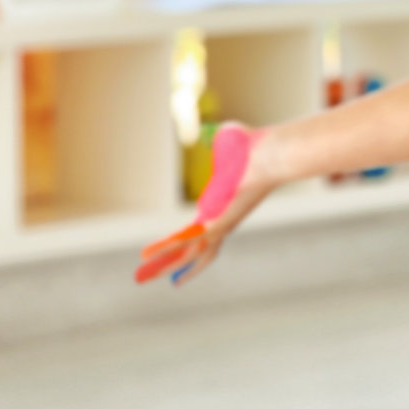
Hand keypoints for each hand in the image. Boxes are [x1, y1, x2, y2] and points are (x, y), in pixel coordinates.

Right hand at [135, 123, 270, 285]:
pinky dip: (163, 249)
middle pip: (191, 252)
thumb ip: (215, 138)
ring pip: (186, 254)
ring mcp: (219, 225)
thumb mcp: (226, 141)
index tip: (174, 249)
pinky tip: (145, 256)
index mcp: (219, 207)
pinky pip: (184, 241)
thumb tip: (213, 129)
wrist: (270, 154)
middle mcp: (220, 221)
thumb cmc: (253, 146)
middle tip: (146, 278)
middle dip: (168, 266)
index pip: (198, 231)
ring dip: (161, 266)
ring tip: (139, 278)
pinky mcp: (216, 224)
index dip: (183, 242)